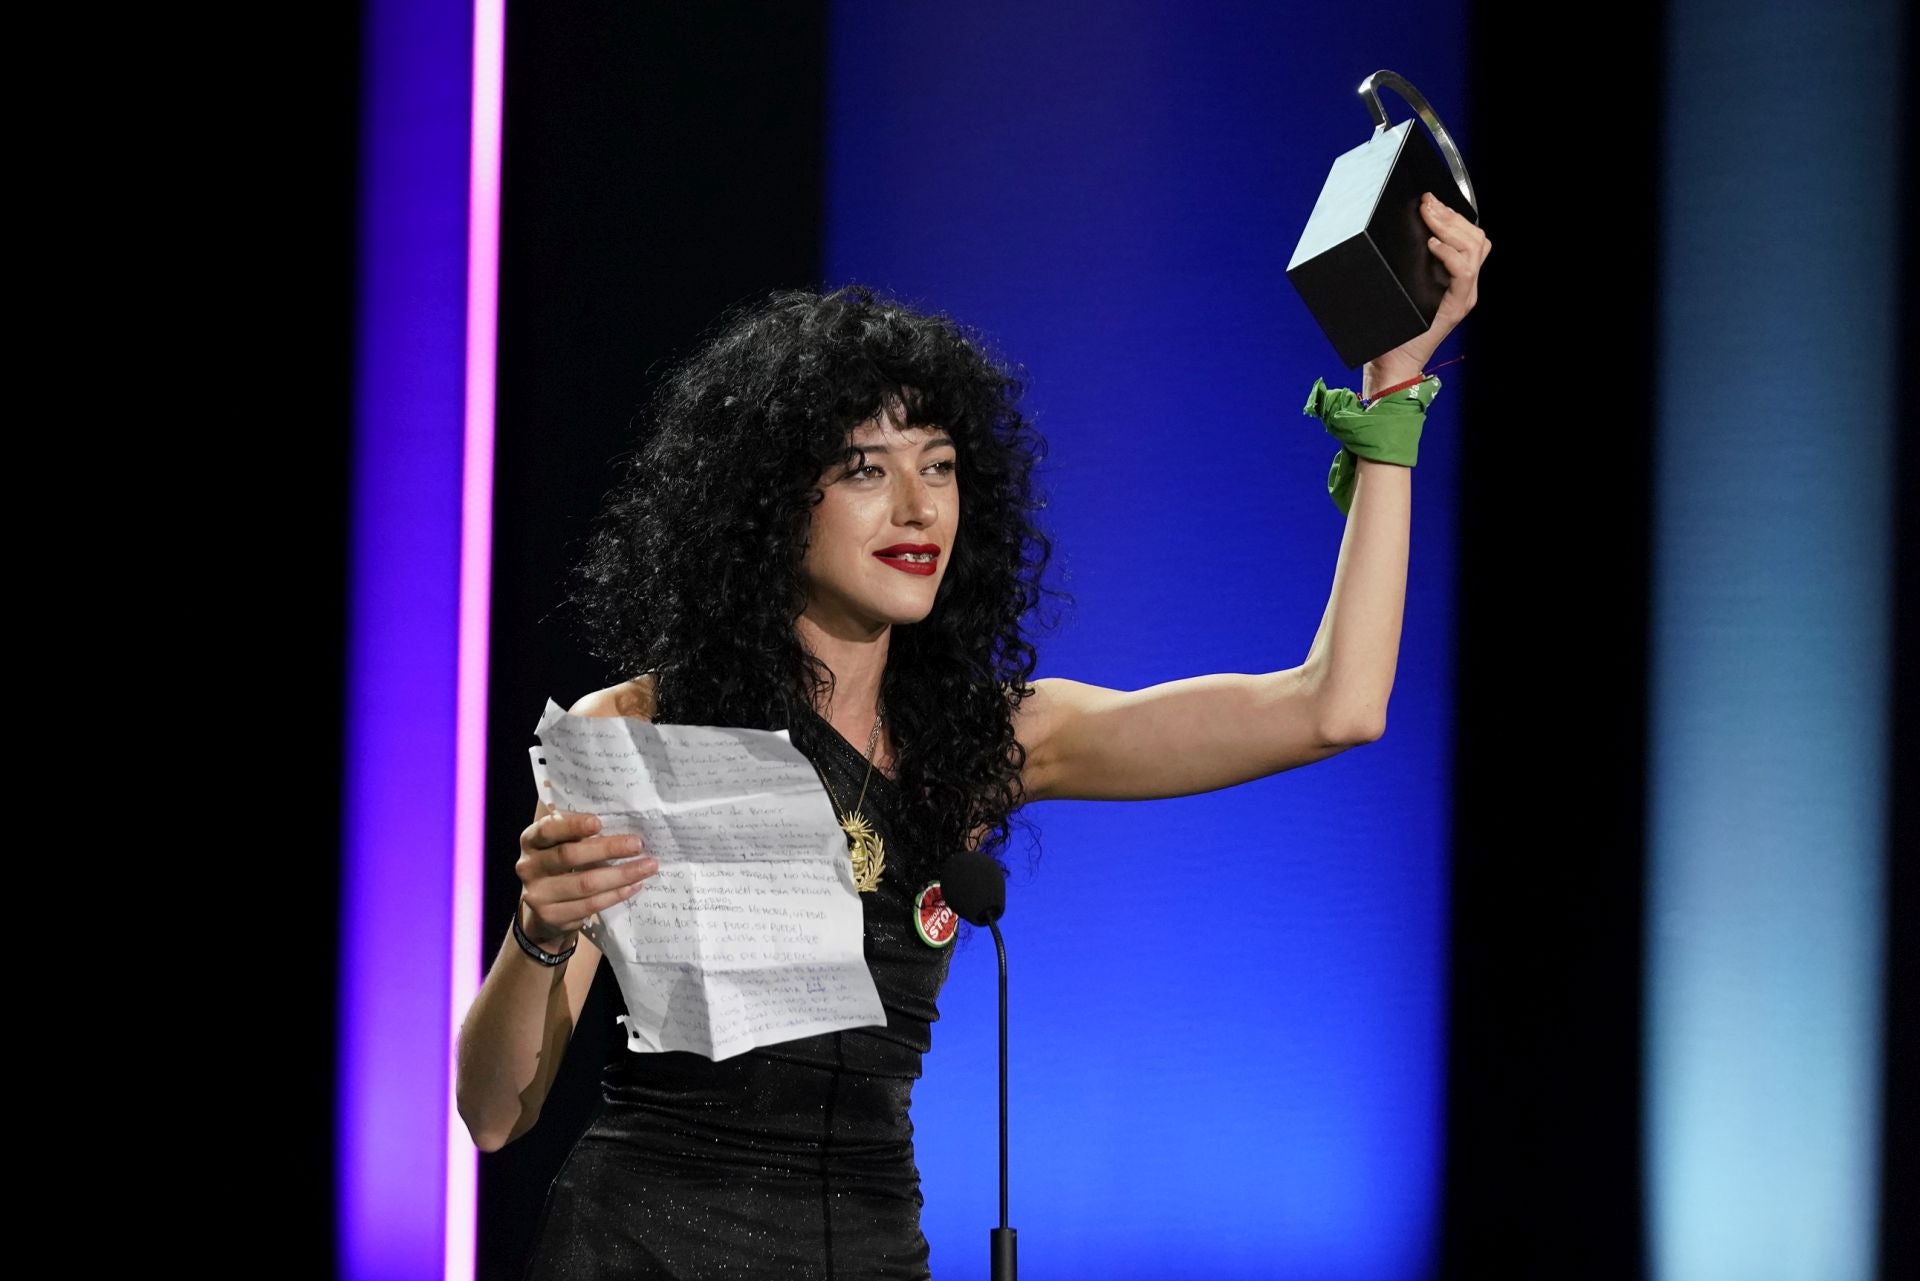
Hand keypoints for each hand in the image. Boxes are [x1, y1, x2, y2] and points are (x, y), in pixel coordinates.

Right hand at [514, 807, 657, 945]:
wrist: (543, 911)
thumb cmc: (560, 866)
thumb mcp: (560, 845)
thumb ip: (579, 834)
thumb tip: (622, 824)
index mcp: (531, 841)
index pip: (548, 829)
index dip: (572, 825)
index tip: (599, 822)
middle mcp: (528, 866)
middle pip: (570, 856)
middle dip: (608, 848)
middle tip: (638, 844)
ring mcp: (537, 894)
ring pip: (585, 883)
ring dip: (621, 874)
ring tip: (648, 866)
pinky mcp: (552, 916)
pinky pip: (590, 905)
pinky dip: (616, 894)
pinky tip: (634, 885)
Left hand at [1364, 192, 1492, 393]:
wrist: (1391, 362)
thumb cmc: (1390, 327)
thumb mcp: (1398, 286)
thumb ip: (1404, 263)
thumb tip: (1390, 231)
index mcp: (1454, 277)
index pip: (1468, 236)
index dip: (1452, 214)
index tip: (1429, 200)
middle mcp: (1464, 285)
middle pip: (1476, 238)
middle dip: (1452, 215)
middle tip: (1427, 205)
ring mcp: (1463, 295)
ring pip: (1476, 249)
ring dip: (1452, 228)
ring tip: (1429, 219)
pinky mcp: (1456, 306)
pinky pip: (1464, 272)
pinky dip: (1450, 255)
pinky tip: (1432, 247)